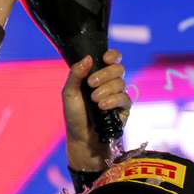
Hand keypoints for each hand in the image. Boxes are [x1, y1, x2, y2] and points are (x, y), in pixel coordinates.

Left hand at [63, 50, 131, 171]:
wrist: (81, 138)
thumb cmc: (74, 115)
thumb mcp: (69, 93)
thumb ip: (76, 74)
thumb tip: (88, 58)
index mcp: (98, 75)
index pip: (112, 59)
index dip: (113, 55)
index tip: (105, 58)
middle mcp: (110, 83)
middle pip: (118, 68)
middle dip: (105, 74)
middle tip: (91, 84)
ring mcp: (118, 96)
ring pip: (121, 82)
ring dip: (106, 89)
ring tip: (94, 100)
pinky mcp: (124, 109)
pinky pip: (124, 98)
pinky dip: (112, 100)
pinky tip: (102, 106)